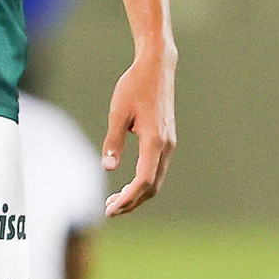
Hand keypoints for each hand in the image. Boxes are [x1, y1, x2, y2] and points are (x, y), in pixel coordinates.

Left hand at [101, 47, 176, 215]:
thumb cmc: (134, 86)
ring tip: (114, 201)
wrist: (157, 68)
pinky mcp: (167, 139)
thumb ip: (114, 141)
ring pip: (156, 179)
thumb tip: (109, 168)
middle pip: (152, 186)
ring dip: (137, 193)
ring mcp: (169, 144)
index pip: (144, 181)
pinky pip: (157, 168)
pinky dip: (143, 181)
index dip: (129, 198)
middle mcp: (167, 146)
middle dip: (132, 201)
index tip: (111, 208)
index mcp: (155, 141)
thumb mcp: (118, 112)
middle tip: (109, 210)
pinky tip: (128, 183)